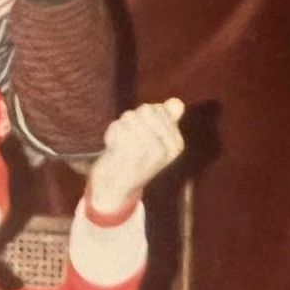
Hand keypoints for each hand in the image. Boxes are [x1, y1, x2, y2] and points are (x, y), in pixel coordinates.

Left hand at [86, 99, 185, 214]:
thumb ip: (167, 119)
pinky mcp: (130, 154)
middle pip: (145, 110)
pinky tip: (113, 148)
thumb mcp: (154, 139)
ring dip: (120, 127)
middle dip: (131, 120)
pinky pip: (118, 126)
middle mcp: (167, 149)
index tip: (139, 135)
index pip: (156, 109)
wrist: (116, 188)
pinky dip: (112, 133)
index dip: (141, 117)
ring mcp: (150, 152)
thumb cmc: (134, 159)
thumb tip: (177, 102)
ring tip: (121, 145)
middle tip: (128, 140)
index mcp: (176, 144)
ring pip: (130, 116)